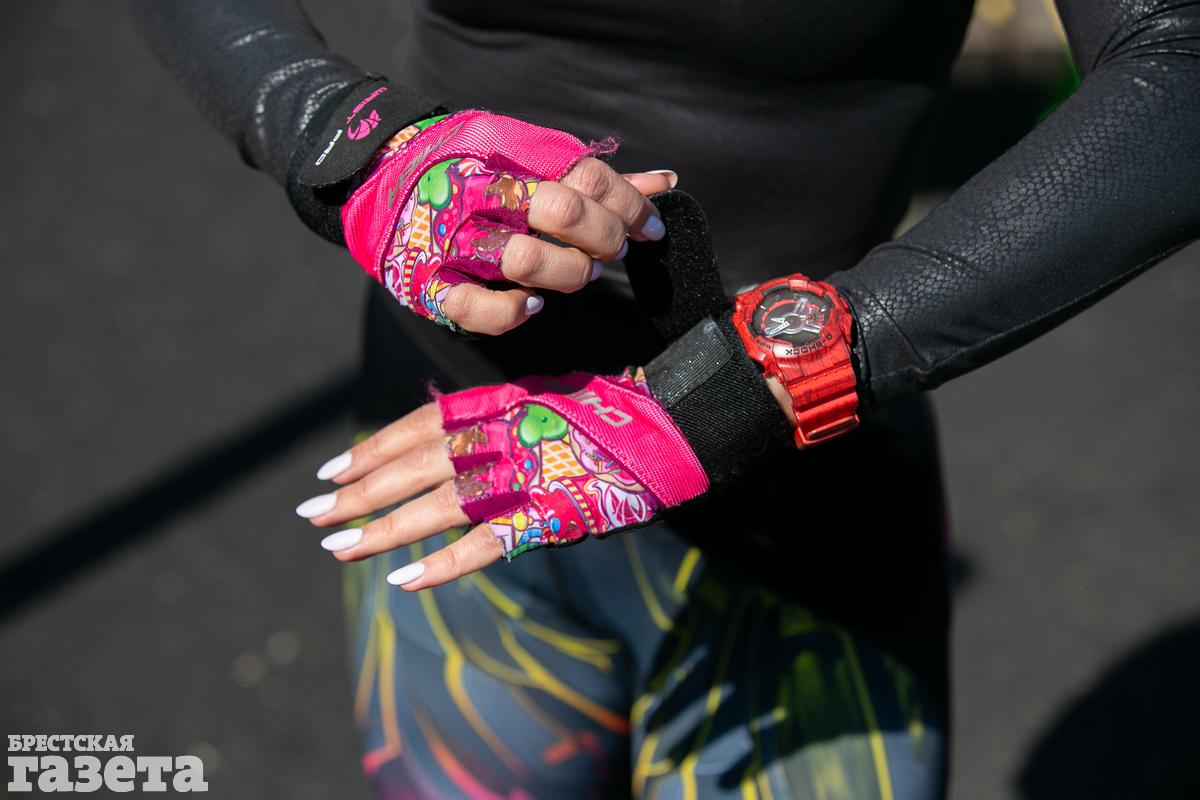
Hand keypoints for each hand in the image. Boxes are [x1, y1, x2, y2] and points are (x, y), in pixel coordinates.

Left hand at [296, 369, 707, 590]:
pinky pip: (490, 543)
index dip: (375, 446)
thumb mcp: (546, 402)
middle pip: (418, 464)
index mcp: (504, 403)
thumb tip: (443, 434)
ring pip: (440, 503)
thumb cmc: (615, 416)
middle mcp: (507, 433)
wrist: (678, 425)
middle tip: (312, 511)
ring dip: (384, 526)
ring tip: (338, 544)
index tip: (333, 467)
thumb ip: (497, 419)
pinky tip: (406, 581)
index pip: (423, 423)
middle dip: (360, 489)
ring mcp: (529, 474)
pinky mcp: (555, 515)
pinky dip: (446, 564)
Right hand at [342, 110, 677, 334]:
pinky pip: (479, 309)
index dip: (632, 205)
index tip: (651, 228)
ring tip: (577, 274)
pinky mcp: (429, 283)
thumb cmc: (466, 168)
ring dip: (568, 274)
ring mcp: (451, 240)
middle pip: (564, 213)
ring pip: (527, 262)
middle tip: (610, 249)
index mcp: (507, 157)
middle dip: (604, 236)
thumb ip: (593, 177)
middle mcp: (480, 195)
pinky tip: (533, 303)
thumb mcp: (525, 155)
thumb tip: (667, 183)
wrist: (377, 177)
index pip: (587, 176)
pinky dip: (515, 311)